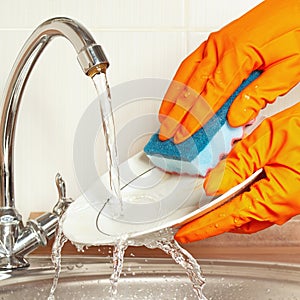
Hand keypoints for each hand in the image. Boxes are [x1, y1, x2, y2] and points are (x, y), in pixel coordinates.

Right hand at [159, 0, 299, 143]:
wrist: (297, 2)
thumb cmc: (296, 28)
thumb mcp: (288, 68)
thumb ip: (259, 95)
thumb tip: (235, 118)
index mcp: (237, 54)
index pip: (209, 96)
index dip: (195, 120)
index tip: (184, 136)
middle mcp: (220, 47)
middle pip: (191, 88)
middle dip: (176, 114)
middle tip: (166, 132)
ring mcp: (215, 43)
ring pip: (185, 75)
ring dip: (172, 99)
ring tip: (163, 117)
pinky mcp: (215, 41)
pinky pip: (190, 64)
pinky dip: (178, 82)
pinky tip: (175, 92)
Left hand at [175, 103, 299, 242]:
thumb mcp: (268, 142)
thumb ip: (238, 165)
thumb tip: (212, 185)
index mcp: (275, 197)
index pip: (227, 218)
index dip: (202, 226)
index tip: (185, 233)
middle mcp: (281, 205)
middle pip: (236, 219)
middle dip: (211, 220)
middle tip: (191, 218)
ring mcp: (285, 200)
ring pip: (247, 212)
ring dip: (225, 208)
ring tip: (205, 203)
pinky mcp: (288, 192)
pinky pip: (258, 202)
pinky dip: (239, 199)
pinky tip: (232, 187)